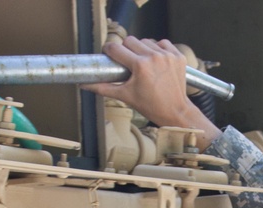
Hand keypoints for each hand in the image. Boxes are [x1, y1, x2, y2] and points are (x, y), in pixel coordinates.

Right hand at [81, 36, 220, 147]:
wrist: (176, 112)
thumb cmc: (151, 106)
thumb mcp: (125, 96)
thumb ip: (103, 88)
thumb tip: (84, 84)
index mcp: (140, 66)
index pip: (116, 48)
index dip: (109, 51)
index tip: (109, 55)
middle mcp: (154, 57)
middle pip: (130, 41)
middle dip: (126, 50)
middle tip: (127, 63)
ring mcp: (168, 56)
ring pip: (146, 40)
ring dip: (142, 49)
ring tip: (143, 64)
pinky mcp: (178, 56)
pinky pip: (162, 43)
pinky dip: (158, 49)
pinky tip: (156, 61)